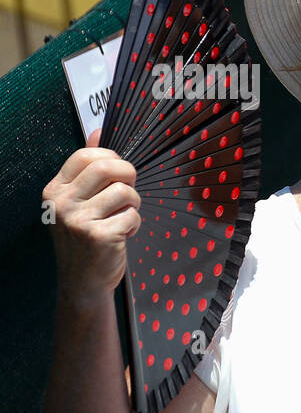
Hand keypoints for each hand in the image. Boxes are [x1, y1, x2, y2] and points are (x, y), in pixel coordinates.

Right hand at [42, 128, 140, 310]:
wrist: (82, 282)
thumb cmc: (86, 237)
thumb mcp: (80, 200)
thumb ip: (88, 167)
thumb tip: (98, 131)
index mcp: (55, 189)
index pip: (87, 155)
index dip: (112, 160)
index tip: (116, 176)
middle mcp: (62, 202)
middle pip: (110, 167)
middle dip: (129, 177)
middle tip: (127, 195)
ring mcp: (78, 220)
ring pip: (126, 192)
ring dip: (134, 205)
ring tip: (122, 218)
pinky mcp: (99, 236)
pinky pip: (133, 215)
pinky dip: (134, 224)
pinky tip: (123, 235)